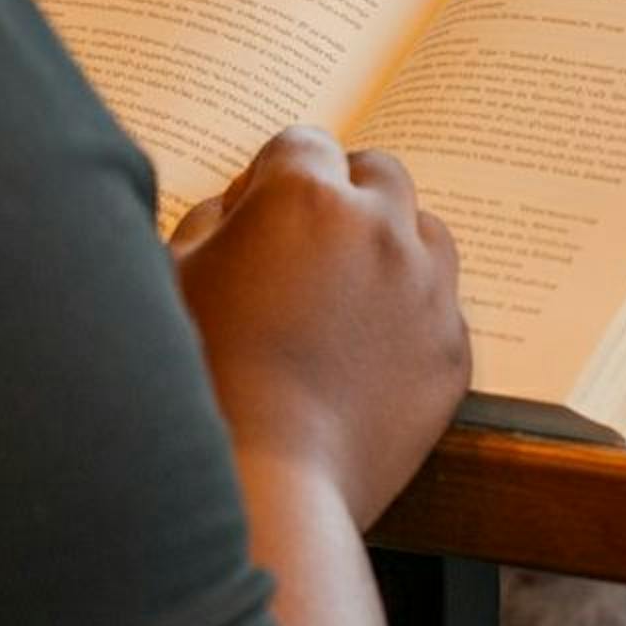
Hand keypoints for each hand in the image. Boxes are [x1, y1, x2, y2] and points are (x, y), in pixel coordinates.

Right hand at [170, 127, 470, 528]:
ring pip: (424, 231)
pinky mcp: (451, 352)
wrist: (265, 481)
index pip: (302, 144)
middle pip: (376, 173)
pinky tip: (366, 351)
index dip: (272, 177)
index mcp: (304, 198)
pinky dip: (410, 314)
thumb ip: (209, 221)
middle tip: (303, 245)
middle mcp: (379, 229)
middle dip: (342, 195)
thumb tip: (238, 209)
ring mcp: (426, 291)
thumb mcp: (174, 278)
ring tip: (346, 291)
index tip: (254, 215)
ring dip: (389, 244)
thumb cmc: (201, 377)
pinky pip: (440, 306)